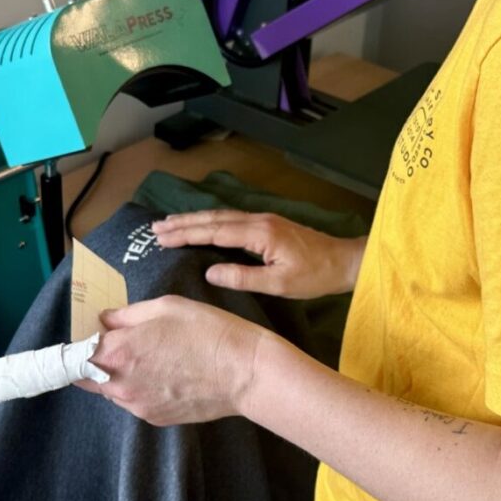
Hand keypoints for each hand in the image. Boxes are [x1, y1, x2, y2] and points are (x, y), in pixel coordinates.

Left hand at [72, 297, 269, 424]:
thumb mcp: (166, 307)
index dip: (82, 340)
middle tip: (122, 343)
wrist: (244, 374)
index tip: (92, 333)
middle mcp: (120, 384)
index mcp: (118, 352)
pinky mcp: (154, 418)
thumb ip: (126, 315)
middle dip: (96, 359)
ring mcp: (137, 405)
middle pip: (87, 374)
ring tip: (151, 358)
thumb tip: (104, 320)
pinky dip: (139, 388)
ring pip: (111, 389)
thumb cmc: (208, 333)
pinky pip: (134, 401)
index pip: (76, 351)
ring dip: (118, 375)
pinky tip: (165, 374)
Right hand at [149, 211, 365, 298]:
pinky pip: (231, 220)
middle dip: (183, 223)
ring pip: (221, 216)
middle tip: (155, 228)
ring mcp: (263, 220)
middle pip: (214, 219)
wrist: (345, 262)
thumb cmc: (315, 276)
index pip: (214, 232)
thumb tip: (209, 272)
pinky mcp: (268, 224)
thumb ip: (243, 278)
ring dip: (194, 220)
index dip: (186, 234)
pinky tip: (201, 226)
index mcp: (259, 233)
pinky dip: (210, 222)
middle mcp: (258, 220)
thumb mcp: (279, 283)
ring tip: (169, 224)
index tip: (161, 237)